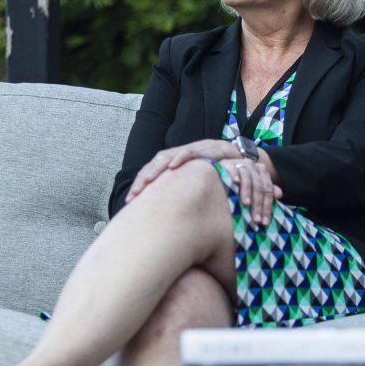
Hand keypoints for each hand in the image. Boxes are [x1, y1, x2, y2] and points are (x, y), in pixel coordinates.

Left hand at [125, 139, 241, 202]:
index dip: (140, 185)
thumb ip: (180, 195)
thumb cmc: (212, 174)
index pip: (150, 173)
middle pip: (153, 166)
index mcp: (170, 165)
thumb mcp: (193, 186)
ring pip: (166, 158)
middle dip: (143, 179)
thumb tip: (163, 217)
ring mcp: (188, 151)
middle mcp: (176, 156)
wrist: (235, 158)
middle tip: (134, 194)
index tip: (130, 201)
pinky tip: (174, 165)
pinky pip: (189, 152)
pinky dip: (181, 158)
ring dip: (156, 169)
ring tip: (147, 181)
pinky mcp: (202, 148)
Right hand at [216, 158, 281, 226]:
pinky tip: (235, 182)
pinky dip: (234, 175)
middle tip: (256, 219)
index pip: (268, 191)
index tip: (264, 222)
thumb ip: (267, 191)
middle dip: (258, 204)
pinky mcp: (227, 163)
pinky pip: (232, 169)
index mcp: (262, 172)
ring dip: (247, 192)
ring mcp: (240, 164)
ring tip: (247, 204)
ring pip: (248, 179)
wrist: (222, 171)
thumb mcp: (254, 188)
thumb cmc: (240, 184)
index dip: (267, 207)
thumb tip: (279, 194)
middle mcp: (253, 166)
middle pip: (259, 187)